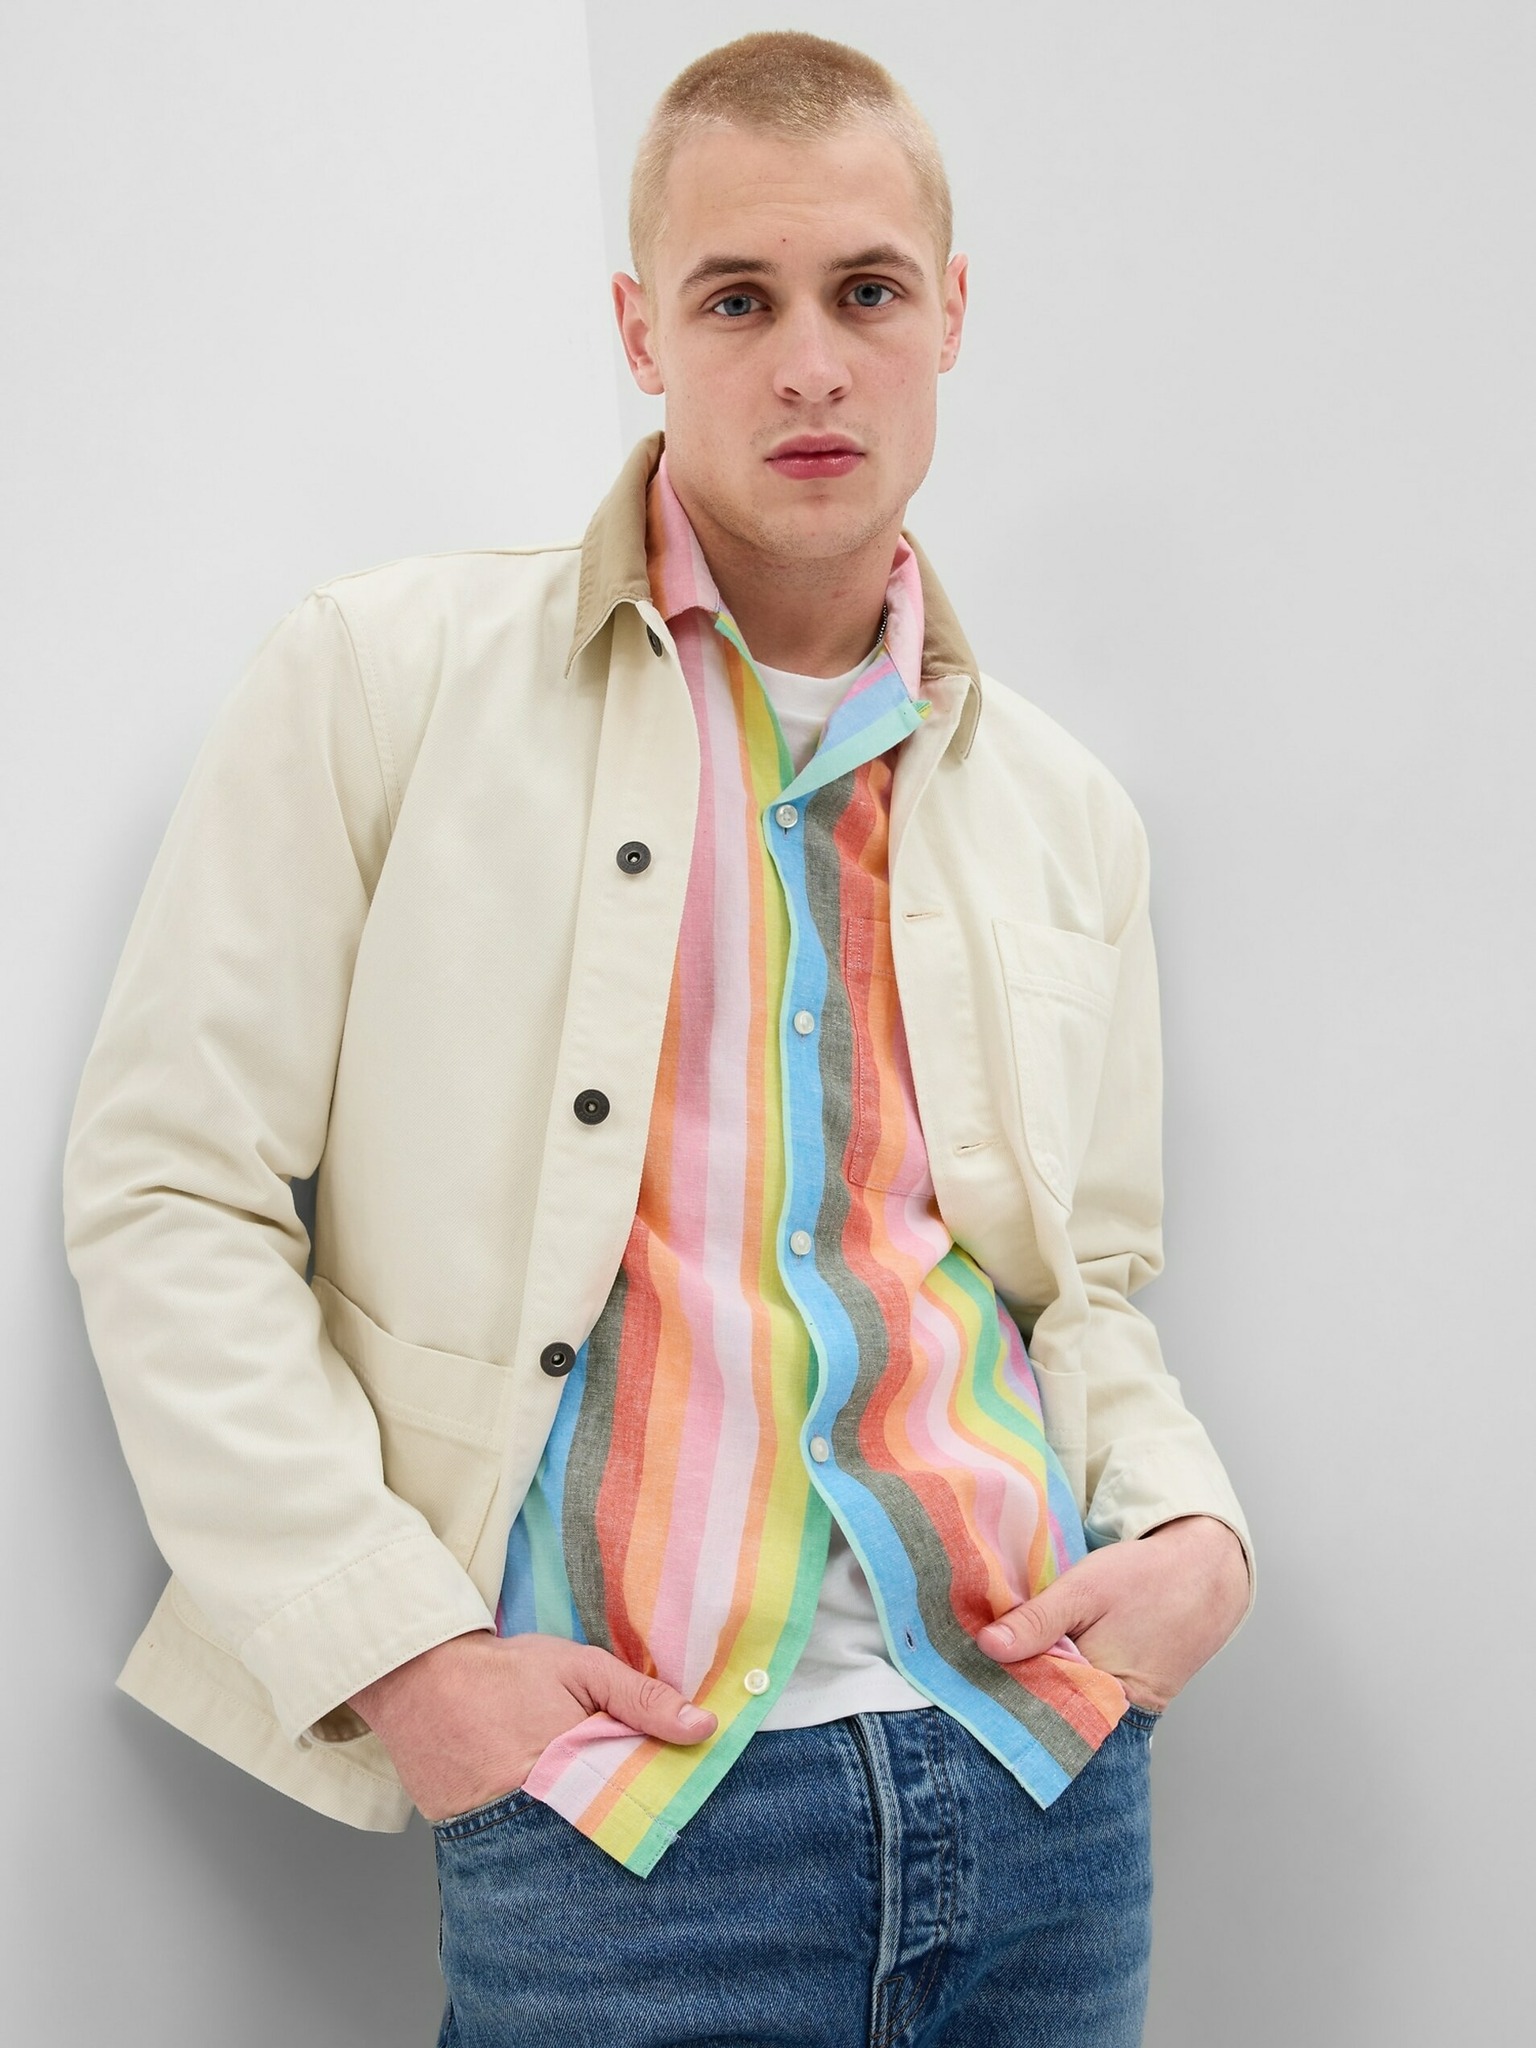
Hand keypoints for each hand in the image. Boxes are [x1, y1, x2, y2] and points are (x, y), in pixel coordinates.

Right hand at [347, 1631, 716, 1822]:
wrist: (419, 1681)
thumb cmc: (506, 1672)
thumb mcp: (581, 1669)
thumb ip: (640, 1696)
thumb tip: (703, 1727)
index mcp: (574, 1768)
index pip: (637, 1803)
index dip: (659, 1798)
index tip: (683, 1797)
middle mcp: (540, 1813)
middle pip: (603, 1835)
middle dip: (624, 1824)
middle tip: (647, 1814)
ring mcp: (504, 1835)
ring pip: (566, 1851)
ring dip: (585, 1837)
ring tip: (594, 1813)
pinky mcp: (475, 1845)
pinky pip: (524, 1851)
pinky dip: (542, 1841)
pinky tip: (554, 1818)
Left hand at [976, 1515, 1249, 1713]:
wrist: (1206, 1575)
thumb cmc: (1146, 1579)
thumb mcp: (1085, 1590)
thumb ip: (1038, 1621)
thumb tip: (986, 1647)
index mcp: (1098, 1689)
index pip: (1030, 1705)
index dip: (993, 1688)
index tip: (958, 1674)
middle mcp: (1110, 1713)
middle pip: (1045, 1711)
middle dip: (1009, 1691)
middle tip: (967, 1669)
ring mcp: (1121, 1710)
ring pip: (1062, 1705)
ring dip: (1032, 1685)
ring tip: (994, 1663)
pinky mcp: (1126, 1699)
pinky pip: (1082, 1697)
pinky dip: (1058, 1681)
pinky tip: (1034, 1661)